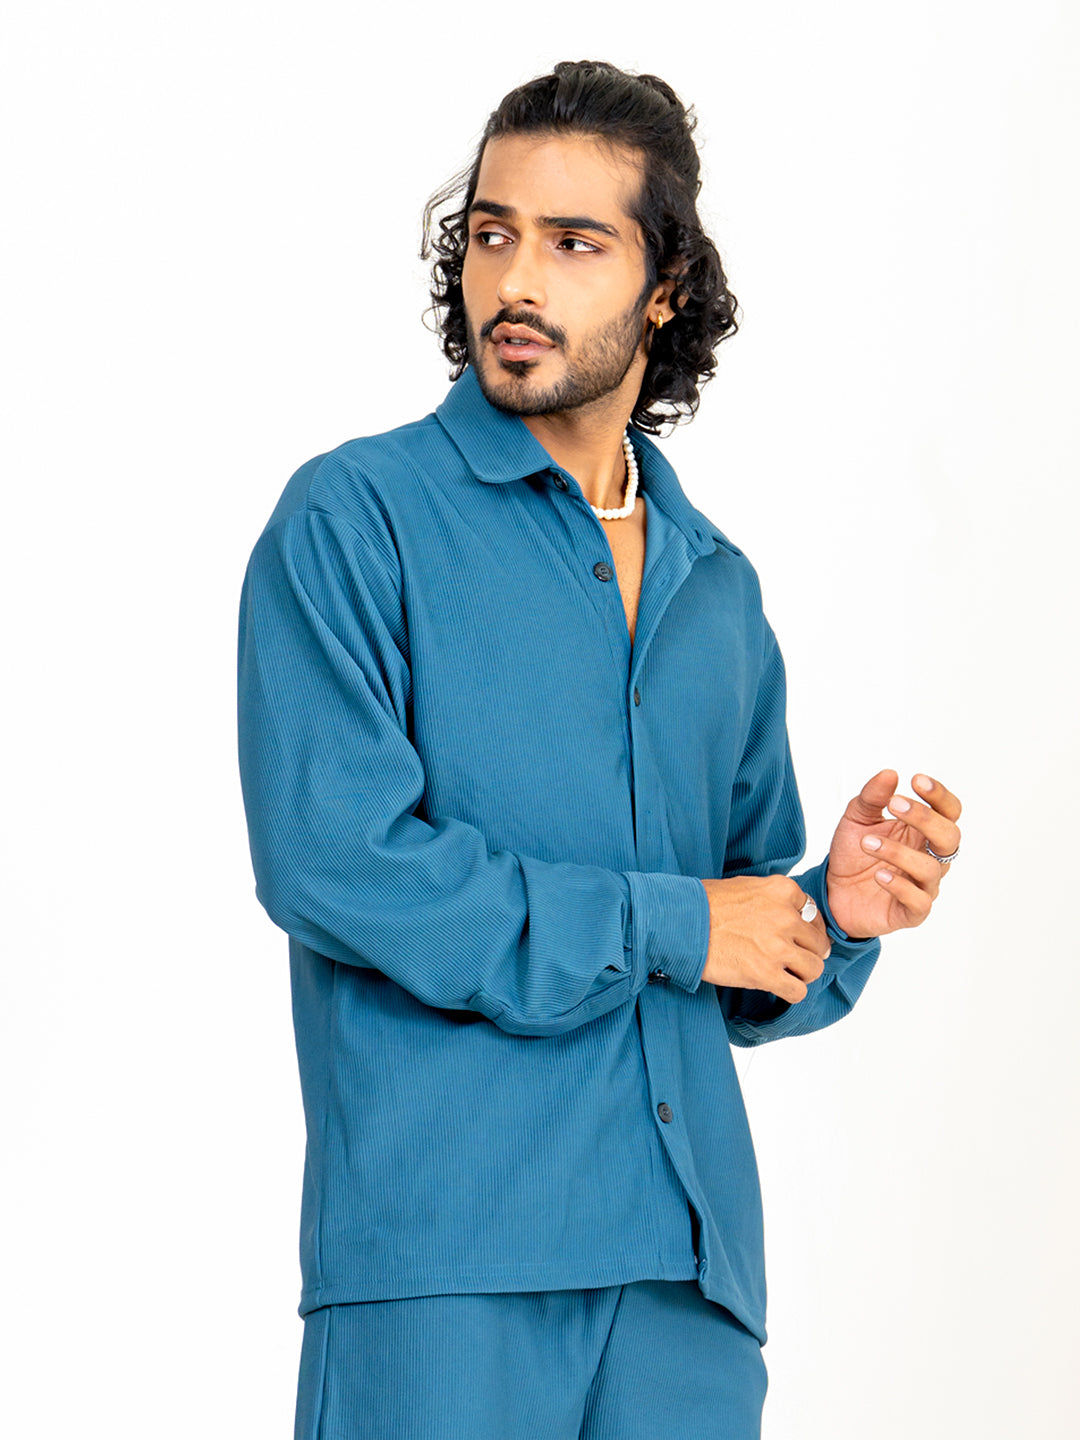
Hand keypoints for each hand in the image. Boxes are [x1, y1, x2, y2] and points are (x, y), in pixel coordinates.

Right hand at [700, 874, 831, 1003]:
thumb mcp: (746, 886)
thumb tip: (789, 914)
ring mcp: (778, 946)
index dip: (807, 930)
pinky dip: (790, 992)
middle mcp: (786, 917)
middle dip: (807, 953)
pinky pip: (798, 992)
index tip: (798, 938)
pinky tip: (776, 986)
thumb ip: (773, 899)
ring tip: (784, 973)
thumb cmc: (704, 904)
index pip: (814, 914)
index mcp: (782, 891)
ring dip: (801, 974)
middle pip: (818, 943)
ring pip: (814, 969)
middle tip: (793, 959)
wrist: (681, 923)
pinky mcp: (766, 973)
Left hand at [826, 770, 961, 939]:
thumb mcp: (856, 818)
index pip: (948, 812)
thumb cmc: (854, 853)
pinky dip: (899, 886)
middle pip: (950, 837)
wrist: (833, 890)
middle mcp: (929, 857)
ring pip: (930, 868)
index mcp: (922, 832)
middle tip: (895, 804)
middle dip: (925, 818)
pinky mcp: (912, 911)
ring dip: (898, 851)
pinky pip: (918, 901)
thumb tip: (890, 774)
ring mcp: (923, 885)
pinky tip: (879, 874)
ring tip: (867, 842)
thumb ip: (872, 797)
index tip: (916, 780)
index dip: (939, 796)